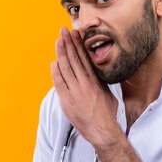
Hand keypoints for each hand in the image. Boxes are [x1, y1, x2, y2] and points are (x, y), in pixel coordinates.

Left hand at [51, 27, 120, 148]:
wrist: (103, 130)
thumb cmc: (107, 114)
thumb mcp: (108, 94)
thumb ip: (100, 83)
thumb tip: (97, 75)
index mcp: (95, 81)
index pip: (85, 58)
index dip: (79, 45)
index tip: (75, 34)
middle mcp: (85, 83)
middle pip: (75, 59)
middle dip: (69, 43)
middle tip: (64, 31)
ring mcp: (75, 92)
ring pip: (66, 68)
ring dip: (61, 53)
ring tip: (59, 41)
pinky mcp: (67, 100)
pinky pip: (59, 83)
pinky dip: (56, 72)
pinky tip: (54, 62)